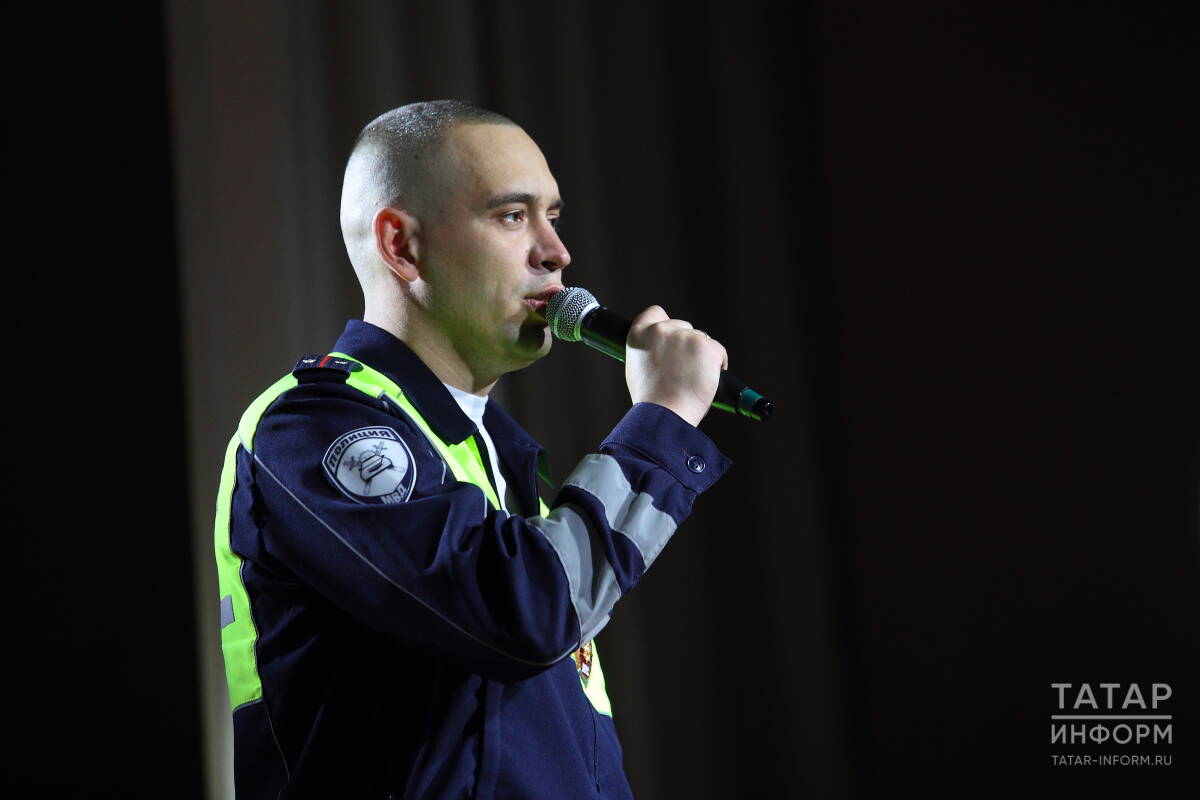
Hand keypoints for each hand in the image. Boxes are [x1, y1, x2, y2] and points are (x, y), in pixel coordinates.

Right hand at [624, 305, 727, 426]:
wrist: (665, 413)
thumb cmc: (651, 400)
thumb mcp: (636, 369)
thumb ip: (648, 351)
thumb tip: (663, 350)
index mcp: (640, 333)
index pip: (655, 312)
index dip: (666, 323)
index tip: (672, 337)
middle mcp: (661, 330)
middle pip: (684, 327)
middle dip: (687, 344)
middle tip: (684, 370)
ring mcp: (685, 336)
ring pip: (702, 339)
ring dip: (702, 356)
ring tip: (692, 380)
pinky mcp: (706, 346)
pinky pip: (718, 351)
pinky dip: (717, 364)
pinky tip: (707, 379)